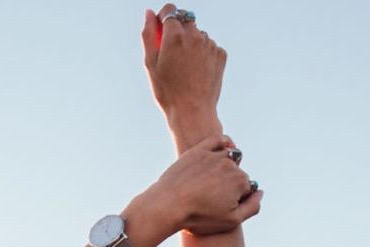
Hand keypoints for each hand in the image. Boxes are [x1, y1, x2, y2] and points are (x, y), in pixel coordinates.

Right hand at [141, 6, 226, 150]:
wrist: (192, 113)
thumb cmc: (168, 92)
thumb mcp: (151, 64)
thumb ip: (149, 35)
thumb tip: (150, 14)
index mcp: (175, 36)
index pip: (170, 10)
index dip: (164, 17)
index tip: (162, 29)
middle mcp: (195, 35)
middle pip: (185, 20)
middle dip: (178, 31)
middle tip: (173, 55)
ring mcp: (210, 44)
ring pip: (198, 34)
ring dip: (191, 43)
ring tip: (186, 68)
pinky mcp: (220, 54)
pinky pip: (209, 46)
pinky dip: (203, 54)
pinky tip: (197, 72)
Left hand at [145, 134, 261, 235]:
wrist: (168, 206)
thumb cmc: (199, 217)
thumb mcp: (230, 221)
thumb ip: (252, 207)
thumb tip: (260, 192)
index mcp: (240, 181)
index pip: (247, 188)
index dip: (237, 199)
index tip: (223, 208)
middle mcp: (230, 165)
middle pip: (238, 173)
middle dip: (230, 184)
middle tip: (213, 198)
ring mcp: (214, 155)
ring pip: (230, 157)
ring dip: (227, 166)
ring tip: (213, 182)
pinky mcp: (199, 150)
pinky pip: (218, 140)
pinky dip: (224, 143)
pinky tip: (223, 151)